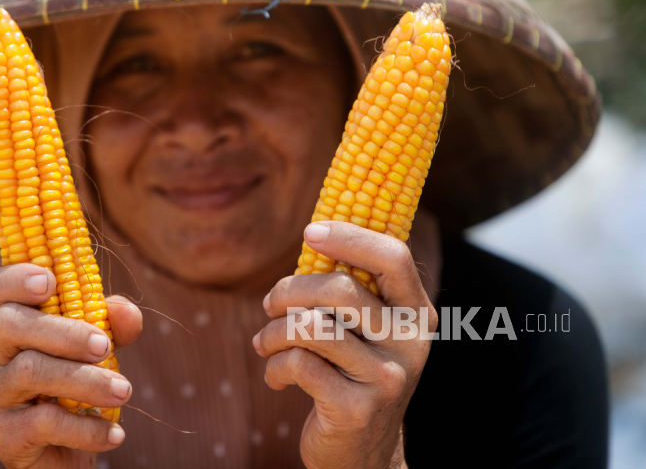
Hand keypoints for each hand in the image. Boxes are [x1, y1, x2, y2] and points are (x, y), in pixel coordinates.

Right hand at [0, 263, 142, 467]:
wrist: (71, 451)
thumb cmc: (83, 385)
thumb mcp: (103, 346)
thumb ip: (114, 322)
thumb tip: (121, 311)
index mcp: (12, 324)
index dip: (9, 278)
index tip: (49, 281)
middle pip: (9, 323)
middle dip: (64, 331)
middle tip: (104, 347)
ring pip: (29, 371)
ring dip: (84, 380)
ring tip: (123, 390)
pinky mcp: (2, 436)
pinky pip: (42, 423)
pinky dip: (85, 427)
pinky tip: (113, 433)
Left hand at [253, 221, 436, 468]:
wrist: (364, 453)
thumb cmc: (351, 374)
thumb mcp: (365, 332)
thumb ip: (351, 291)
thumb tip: (313, 234)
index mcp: (416, 314)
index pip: (393, 257)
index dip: (349, 237)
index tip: (309, 232)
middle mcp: (410, 343)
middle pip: (340, 289)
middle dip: (289, 291)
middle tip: (269, 304)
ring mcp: (386, 378)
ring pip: (311, 327)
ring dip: (273, 331)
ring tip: (264, 342)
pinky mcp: (356, 408)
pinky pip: (298, 365)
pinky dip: (274, 366)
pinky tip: (276, 377)